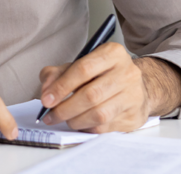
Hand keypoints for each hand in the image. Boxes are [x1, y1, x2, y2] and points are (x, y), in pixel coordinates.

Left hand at [37, 43, 180, 132]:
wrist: (134, 87)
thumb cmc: (101, 75)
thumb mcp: (79, 65)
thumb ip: (57, 73)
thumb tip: (46, 91)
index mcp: (113, 53)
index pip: (83, 69)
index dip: (61, 87)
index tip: (46, 100)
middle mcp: (127, 73)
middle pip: (90, 95)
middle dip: (65, 109)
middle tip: (50, 115)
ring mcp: (133, 95)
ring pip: (98, 114)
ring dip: (75, 121)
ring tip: (65, 120)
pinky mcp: (134, 116)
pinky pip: (105, 127)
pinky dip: (87, 127)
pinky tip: (80, 123)